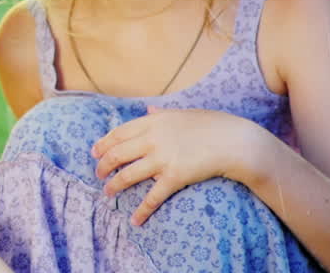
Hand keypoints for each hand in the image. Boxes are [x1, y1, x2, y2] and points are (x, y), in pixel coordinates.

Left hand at [90, 106, 252, 225]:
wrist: (234, 141)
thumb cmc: (212, 125)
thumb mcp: (183, 113)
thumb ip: (162, 113)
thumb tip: (147, 109)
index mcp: (154, 121)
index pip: (119, 132)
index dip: (104, 143)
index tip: (94, 152)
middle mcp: (153, 138)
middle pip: (118, 153)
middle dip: (104, 165)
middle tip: (98, 174)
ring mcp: (162, 158)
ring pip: (128, 175)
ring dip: (114, 186)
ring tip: (108, 193)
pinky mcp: (174, 176)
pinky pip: (152, 197)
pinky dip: (141, 211)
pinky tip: (134, 220)